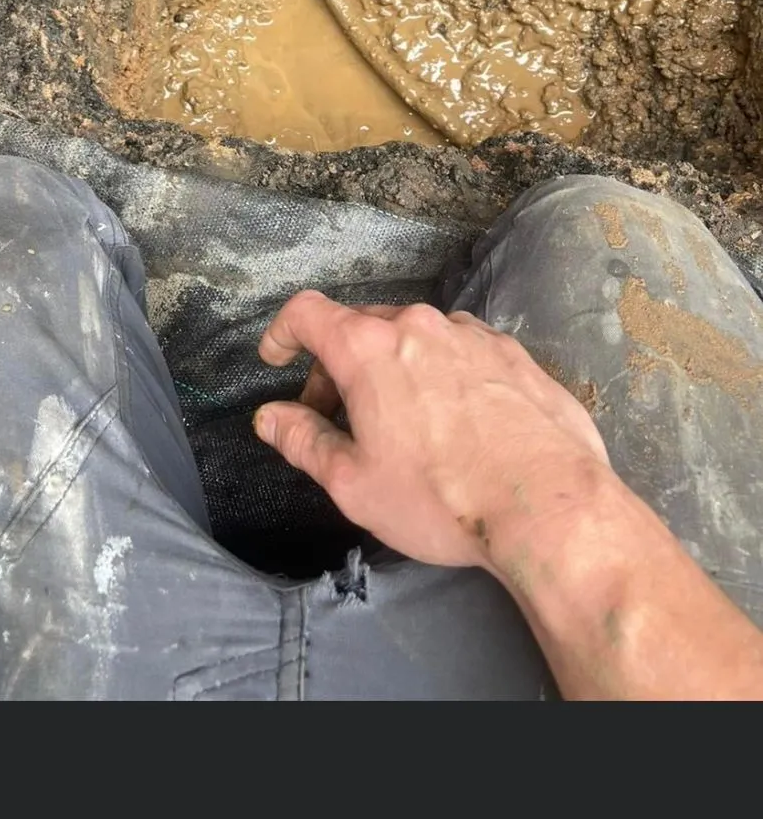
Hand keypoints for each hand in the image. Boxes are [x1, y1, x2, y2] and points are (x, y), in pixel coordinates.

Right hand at [253, 292, 609, 568]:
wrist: (549, 505)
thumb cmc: (442, 498)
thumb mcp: (354, 484)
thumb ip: (303, 442)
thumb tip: (269, 417)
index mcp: (370, 348)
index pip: (308, 313)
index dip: (283, 333)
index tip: (278, 359)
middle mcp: (421, 326)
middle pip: (361, 327)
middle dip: (338, 367)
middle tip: (338, 420)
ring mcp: (474, 336)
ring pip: (415, 339)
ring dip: (394, 369)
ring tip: (403, 427)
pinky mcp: (515, 355)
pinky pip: (461, 353)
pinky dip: (441, 375)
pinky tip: (457, 425)